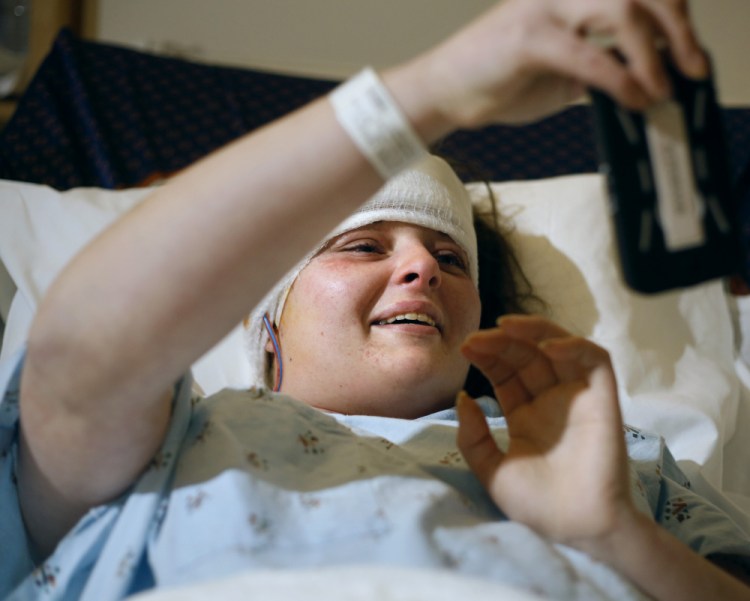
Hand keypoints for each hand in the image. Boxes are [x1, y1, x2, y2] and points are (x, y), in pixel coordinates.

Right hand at [416, 0, 707, 126]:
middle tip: (693, 68)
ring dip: (652, 54)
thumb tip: (640, 81)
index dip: (673, 18)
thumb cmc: (497, 82)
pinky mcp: (529, 39)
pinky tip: (634, 100)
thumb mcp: (561, 73)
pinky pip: (589, 55)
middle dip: (676, 28)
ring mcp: (544, 9)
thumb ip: (598, 68)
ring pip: (621, 9)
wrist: (442, 91)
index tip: (690, 55)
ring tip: (660, 90)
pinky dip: (620, 80)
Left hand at [456, 315, 634, 546]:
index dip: (487, 355)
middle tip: (476, 339)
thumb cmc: (537, 504)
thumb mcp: (491, 469)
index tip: (465, 348)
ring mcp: (578, 397)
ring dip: (533, 331)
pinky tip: (546, 348)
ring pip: (559, 347)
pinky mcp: (604, 399)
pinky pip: (595, 360)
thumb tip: (463, 396)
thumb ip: (473, 436)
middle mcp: (551, 401)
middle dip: (500, 342)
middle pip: (526, 355)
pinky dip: (573, 346)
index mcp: (526, 415)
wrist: (577, 528)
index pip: (506, 371)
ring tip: (504, 328)